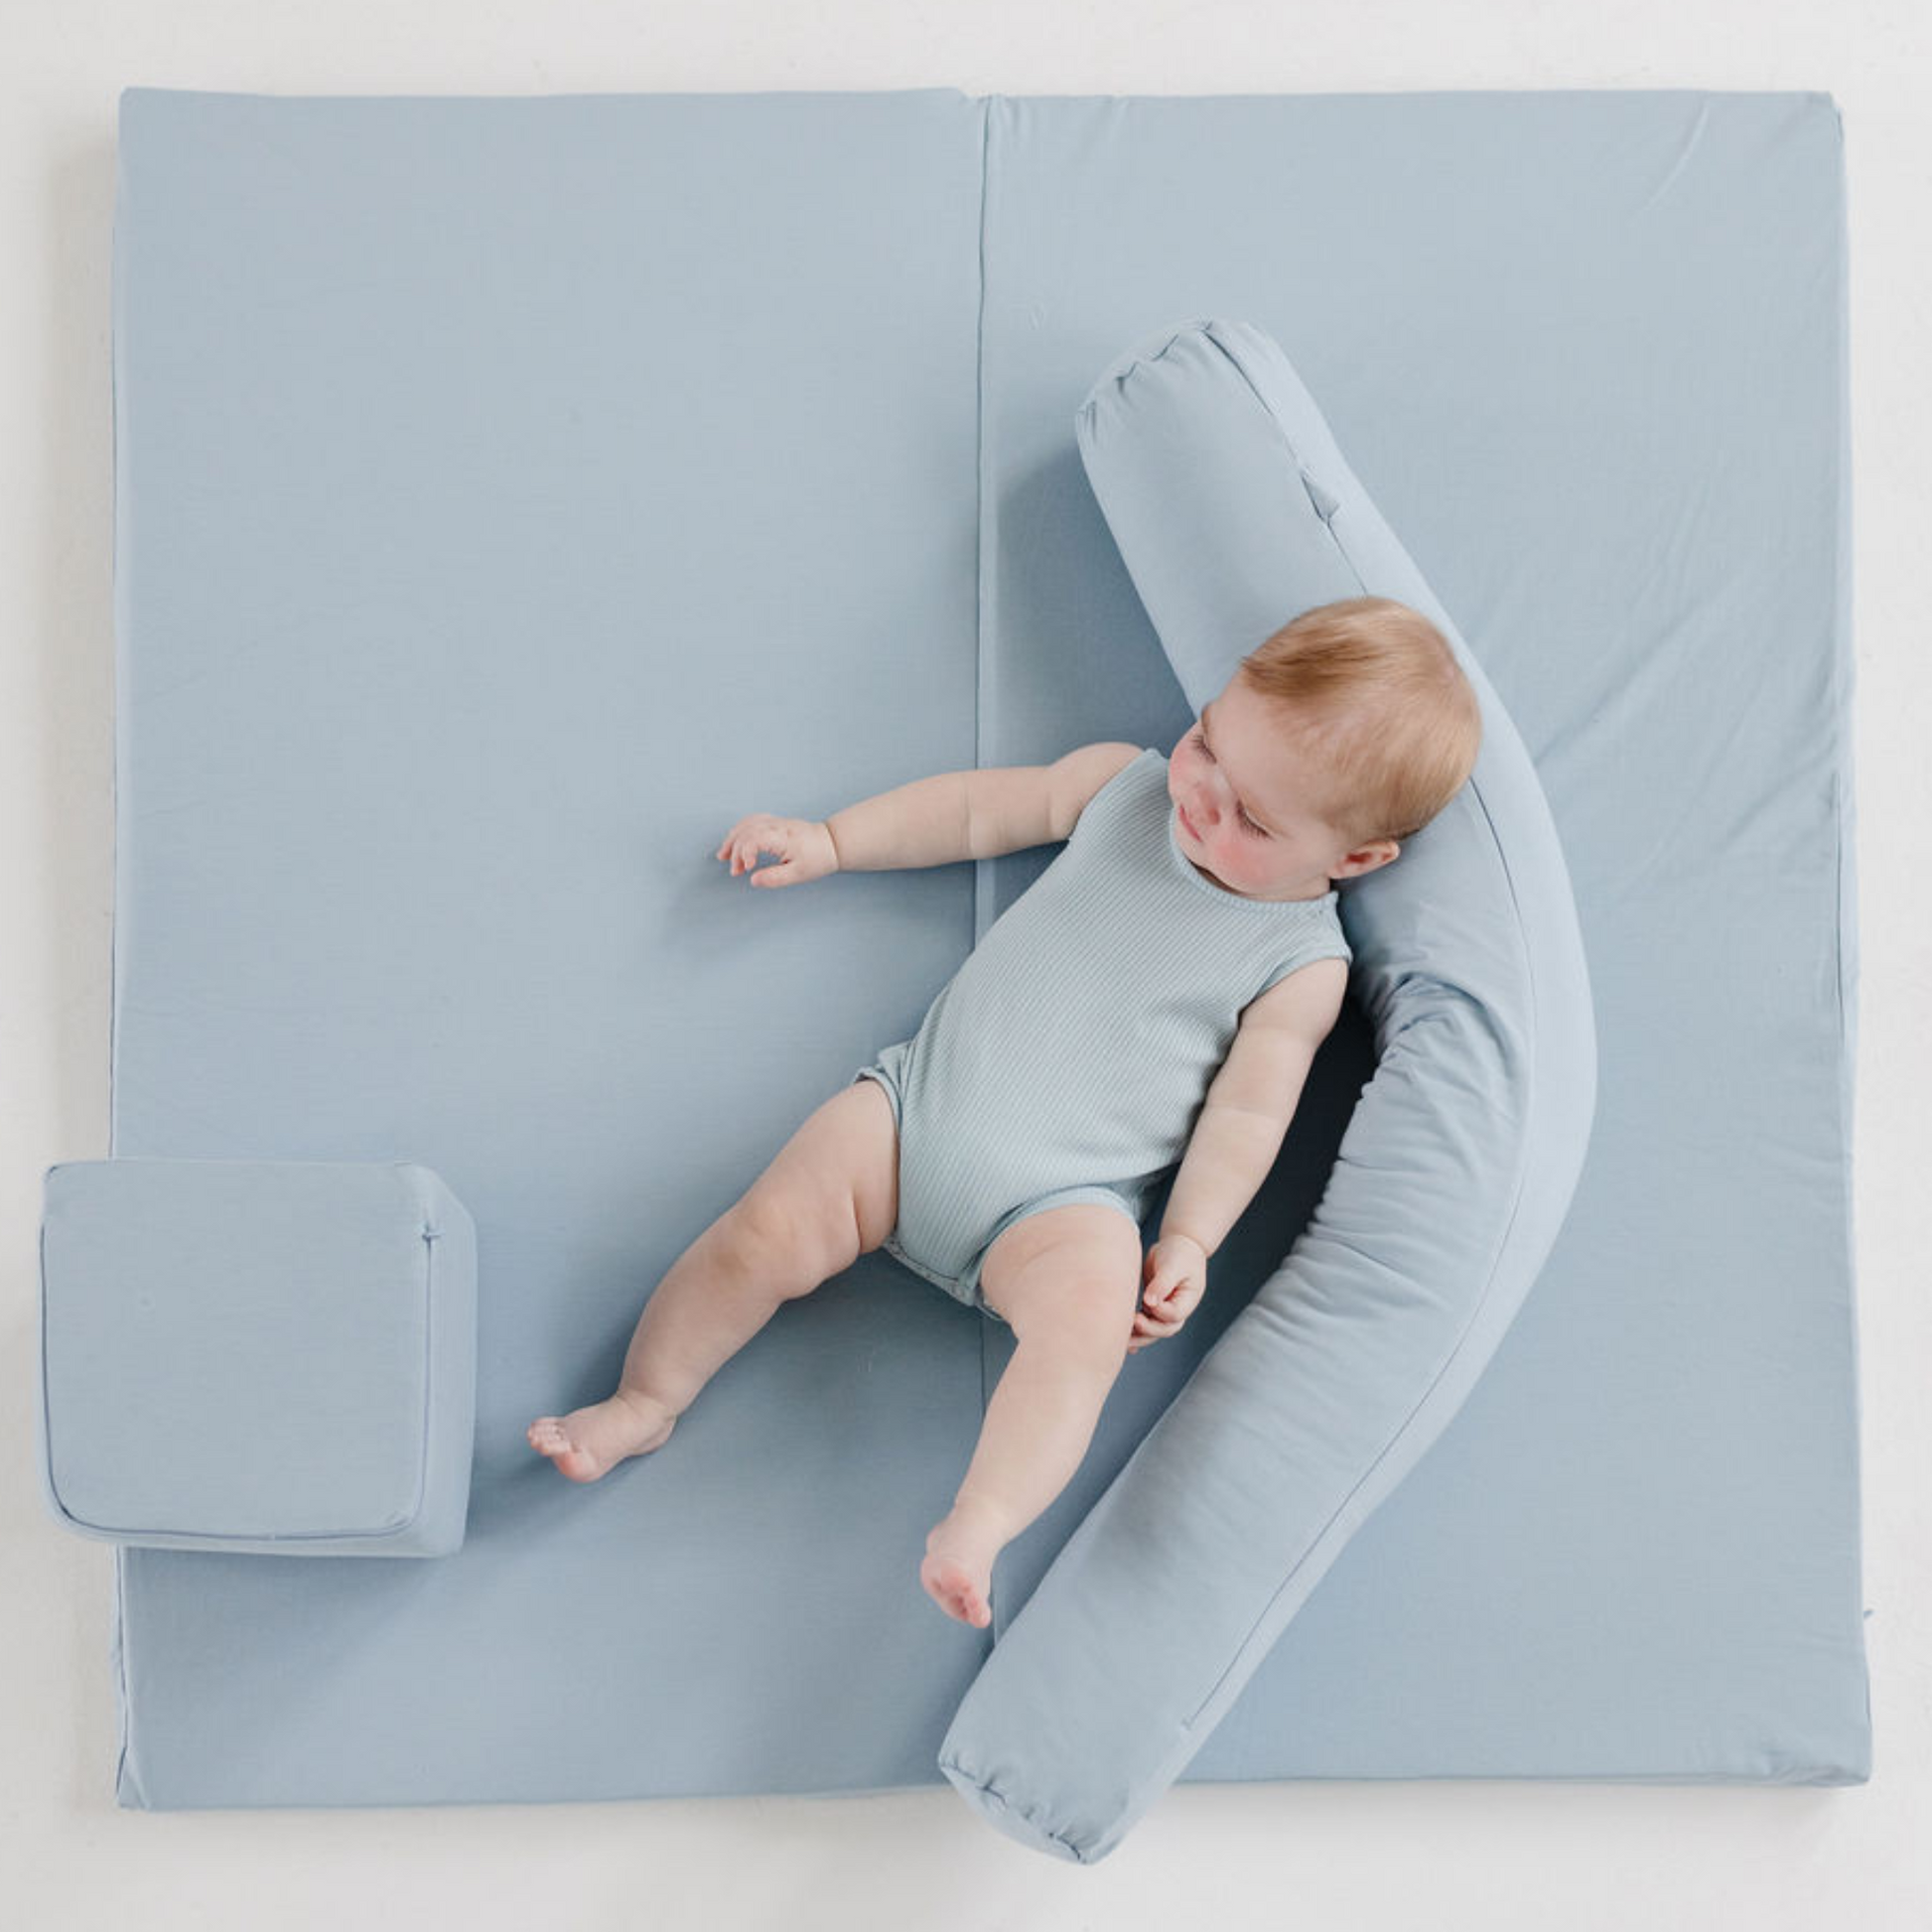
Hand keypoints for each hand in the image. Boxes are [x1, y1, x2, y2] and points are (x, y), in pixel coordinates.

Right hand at [716, 814, 839, 887]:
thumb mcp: (798, 874)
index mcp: (782, 837)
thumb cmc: (817, 858)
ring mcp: (775, 821)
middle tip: (735, 871)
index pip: (754, 839)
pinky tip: (735, 841)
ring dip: (732, 839)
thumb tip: (753, 880)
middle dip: (735, 851)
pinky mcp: (775, 822)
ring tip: (723, 855)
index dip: (745, 853)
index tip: (747, 869)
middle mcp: (777, 825)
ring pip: (746, 823)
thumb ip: (775, 878)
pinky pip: (752, 821)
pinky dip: (739, 830)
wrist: (831, 843)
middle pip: (746, 831)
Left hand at [1128, 1235, 1206, 1353]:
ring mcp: (1164, 1311)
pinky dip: (1133, 1332)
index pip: (1173, 1315)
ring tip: (1121, 1339)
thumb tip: (1149, 1302)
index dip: (1160, 1311)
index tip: (1147, 1300)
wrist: (1179, 1246)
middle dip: (1147, 1330)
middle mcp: (1176, 1310)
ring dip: (1137, 1336)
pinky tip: (1123, 1342)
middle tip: (1132, 1322)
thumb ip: (1162, 1284)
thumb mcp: (1173, 1266)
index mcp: (1187, 1301)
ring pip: (1152, 1331)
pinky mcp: (1151, 1307)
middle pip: (1164, 1329)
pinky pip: (1143, 1323)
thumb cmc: (1180, 1254)